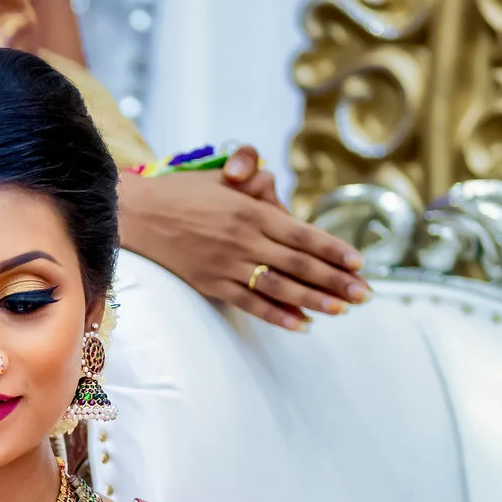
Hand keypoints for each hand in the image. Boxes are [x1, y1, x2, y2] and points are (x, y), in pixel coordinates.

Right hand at [118, 150, 368, 331]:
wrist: (137, 214)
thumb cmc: (183, 193)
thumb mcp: (222, 177)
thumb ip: (255, 182)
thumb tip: (275, 188)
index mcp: (252, 211)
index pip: (304, 235)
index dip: (334, 251)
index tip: (358, 264)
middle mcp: (244, 239)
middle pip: (300, 264)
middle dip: (336, 280)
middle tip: (364, 295)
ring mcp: (227, 264)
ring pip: (280, 287)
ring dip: (314, 300)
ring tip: (340, 311)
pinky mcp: (211, 283)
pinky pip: (250, 303)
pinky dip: (277, 315)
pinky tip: (300, 324)